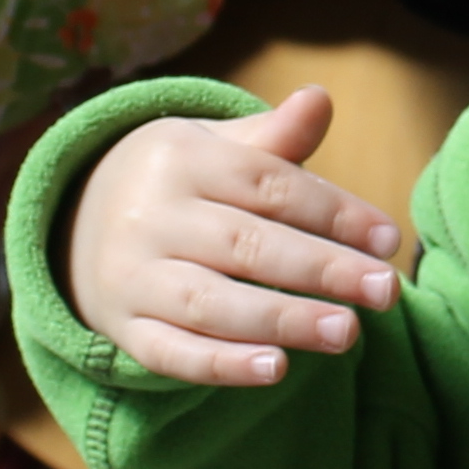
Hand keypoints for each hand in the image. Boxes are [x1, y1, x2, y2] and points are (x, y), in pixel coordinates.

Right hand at [63, 86, 402, 385]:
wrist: (80, 219)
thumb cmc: (181, 183)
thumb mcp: (217, 147)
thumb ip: (275, 137)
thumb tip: (321, 99)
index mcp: (182, 159)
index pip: (269, 186)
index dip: (334, 212)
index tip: (389, 239)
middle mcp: (151, 216)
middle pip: (246, 245)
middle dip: (322, 269)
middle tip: (386, 291)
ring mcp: (132, 275)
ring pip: (211, 302)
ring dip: (283, 319)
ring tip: (347, 332)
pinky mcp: (124, 328)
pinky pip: (171, 352)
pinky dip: (222, 364)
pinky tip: (275, 370)